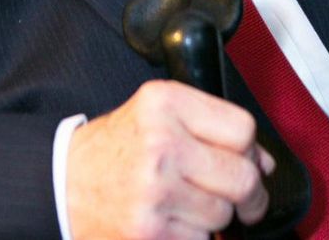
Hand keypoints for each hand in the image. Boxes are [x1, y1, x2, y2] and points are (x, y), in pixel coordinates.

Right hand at [67, 81, 272, 239]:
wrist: (63, 183)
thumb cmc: (117, 148)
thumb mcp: (158, 113)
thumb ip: (211, 125)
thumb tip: (264, 162)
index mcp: (166, 103)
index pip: (242, 128)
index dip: (250, 150)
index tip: (246, 161)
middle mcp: (161, 143)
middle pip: (242, 176)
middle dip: (248, 194)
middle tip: (238, 198)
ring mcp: (156, 191)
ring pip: (223, 215)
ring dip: (214, 217)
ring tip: (185, 204)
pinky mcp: (150, 233)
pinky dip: (193, 238)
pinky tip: (172, 223)